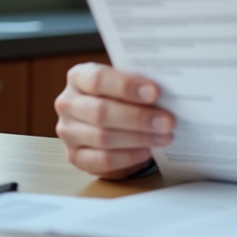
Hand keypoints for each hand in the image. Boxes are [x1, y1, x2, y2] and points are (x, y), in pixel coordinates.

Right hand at [54, 63, 174, 178]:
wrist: (109, 118)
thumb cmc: (121, 95)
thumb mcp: (126, 83)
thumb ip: (138, 84)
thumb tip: (168, 92)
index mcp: (79, 76)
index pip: (98, 79)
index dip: (126, 86)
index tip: (155, 92)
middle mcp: (68, 103)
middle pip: (100, 112)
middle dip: (138, 117)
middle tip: (167, 121)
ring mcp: (68, 132)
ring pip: (103, 137)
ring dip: (138, 138)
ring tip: (164, 136)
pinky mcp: (75, 156)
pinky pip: (102, 159)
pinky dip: (129, 156)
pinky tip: (147, 150)